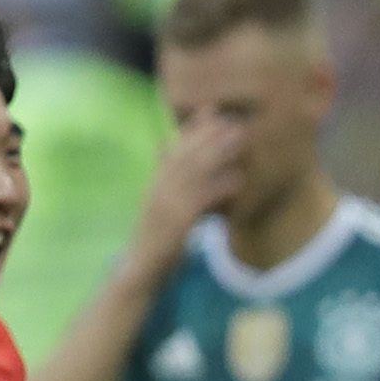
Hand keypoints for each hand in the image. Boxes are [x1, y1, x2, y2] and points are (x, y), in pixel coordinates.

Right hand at [137, 113, 247, 253]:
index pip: (173, 148)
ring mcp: (165, 205)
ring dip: (217, 152)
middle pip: (184, 154)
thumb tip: (170, 155)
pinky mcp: (175, 223)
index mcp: (155, 184)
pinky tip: (237, 179)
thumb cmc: (156, 240)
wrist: (140, 270)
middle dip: (208, 134)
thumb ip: (167, 182)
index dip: (192, 129)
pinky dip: (218, 187)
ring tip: (239, 137)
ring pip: (192, 171)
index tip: (212, 110)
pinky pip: (200, 200)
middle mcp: (158, 189)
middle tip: (232, 118)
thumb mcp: (159, 206)